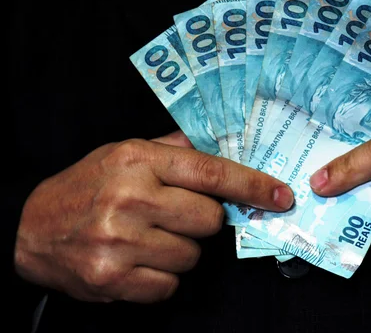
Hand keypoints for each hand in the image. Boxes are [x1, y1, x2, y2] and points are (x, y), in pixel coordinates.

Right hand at [15, 131, 292, 302]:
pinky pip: (169, 285)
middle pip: (210, 220)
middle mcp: (131, 197)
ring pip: (192, 256)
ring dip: (179, 250)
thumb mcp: (124, 152)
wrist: (29, 228)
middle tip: (172, 216)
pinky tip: (137, 261)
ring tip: (147, 238)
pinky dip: (161, 277)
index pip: (212, 172)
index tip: (281, 195)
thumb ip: (173, 149)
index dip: (253, 186)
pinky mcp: (112, 279)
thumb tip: (223, 144)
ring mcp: (120, 241)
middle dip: (202, 221)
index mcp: (138, 160)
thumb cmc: (85, 186)